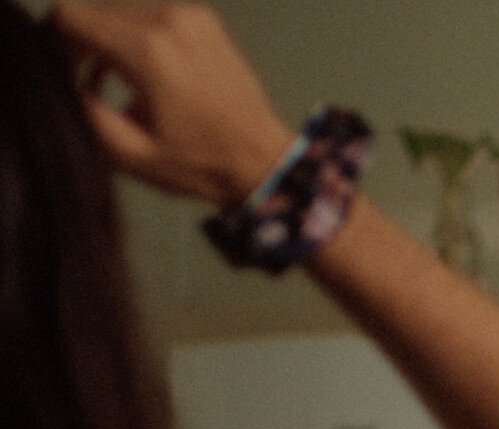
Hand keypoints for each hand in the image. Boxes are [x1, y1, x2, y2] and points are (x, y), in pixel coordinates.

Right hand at [50, 2, 293, 204]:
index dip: (54, 42)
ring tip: (112, 79)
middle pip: (96, 8)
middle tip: (85, 80)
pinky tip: (144, 71)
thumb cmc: (198, 164)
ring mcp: (191, 15)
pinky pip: (153, 15)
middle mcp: (168, 18)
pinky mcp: (206, 20)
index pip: (71, 16)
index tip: (64, 73)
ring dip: (109, 37)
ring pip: (123, 10)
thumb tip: (67, 80)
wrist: (266, 161)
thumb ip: (85, 110)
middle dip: (81, 40)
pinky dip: (138, 35)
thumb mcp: (130, 152)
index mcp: (147, 48)